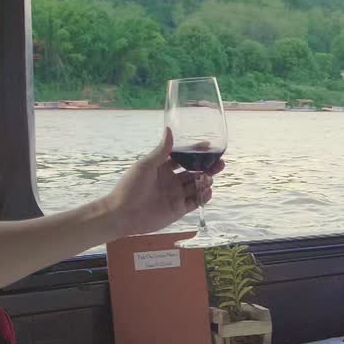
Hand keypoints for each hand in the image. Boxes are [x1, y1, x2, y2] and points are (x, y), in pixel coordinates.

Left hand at [104, 128, 224, 239]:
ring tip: (209, 178)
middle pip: (194, 172)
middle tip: (219, 163)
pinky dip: (203, 197)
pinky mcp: (178, 210)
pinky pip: (195, 202)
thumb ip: (161, 151)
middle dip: (207, 167)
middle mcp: (171, 181)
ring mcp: (176, 195)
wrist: (123, 214)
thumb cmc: (130, 186)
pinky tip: (208, 191)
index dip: (196, 152)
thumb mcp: (146, 165)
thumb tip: (170, 130)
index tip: (209, 146)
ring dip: (206, 181)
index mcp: (163, 168)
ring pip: (197, 187)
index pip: (183, 157)